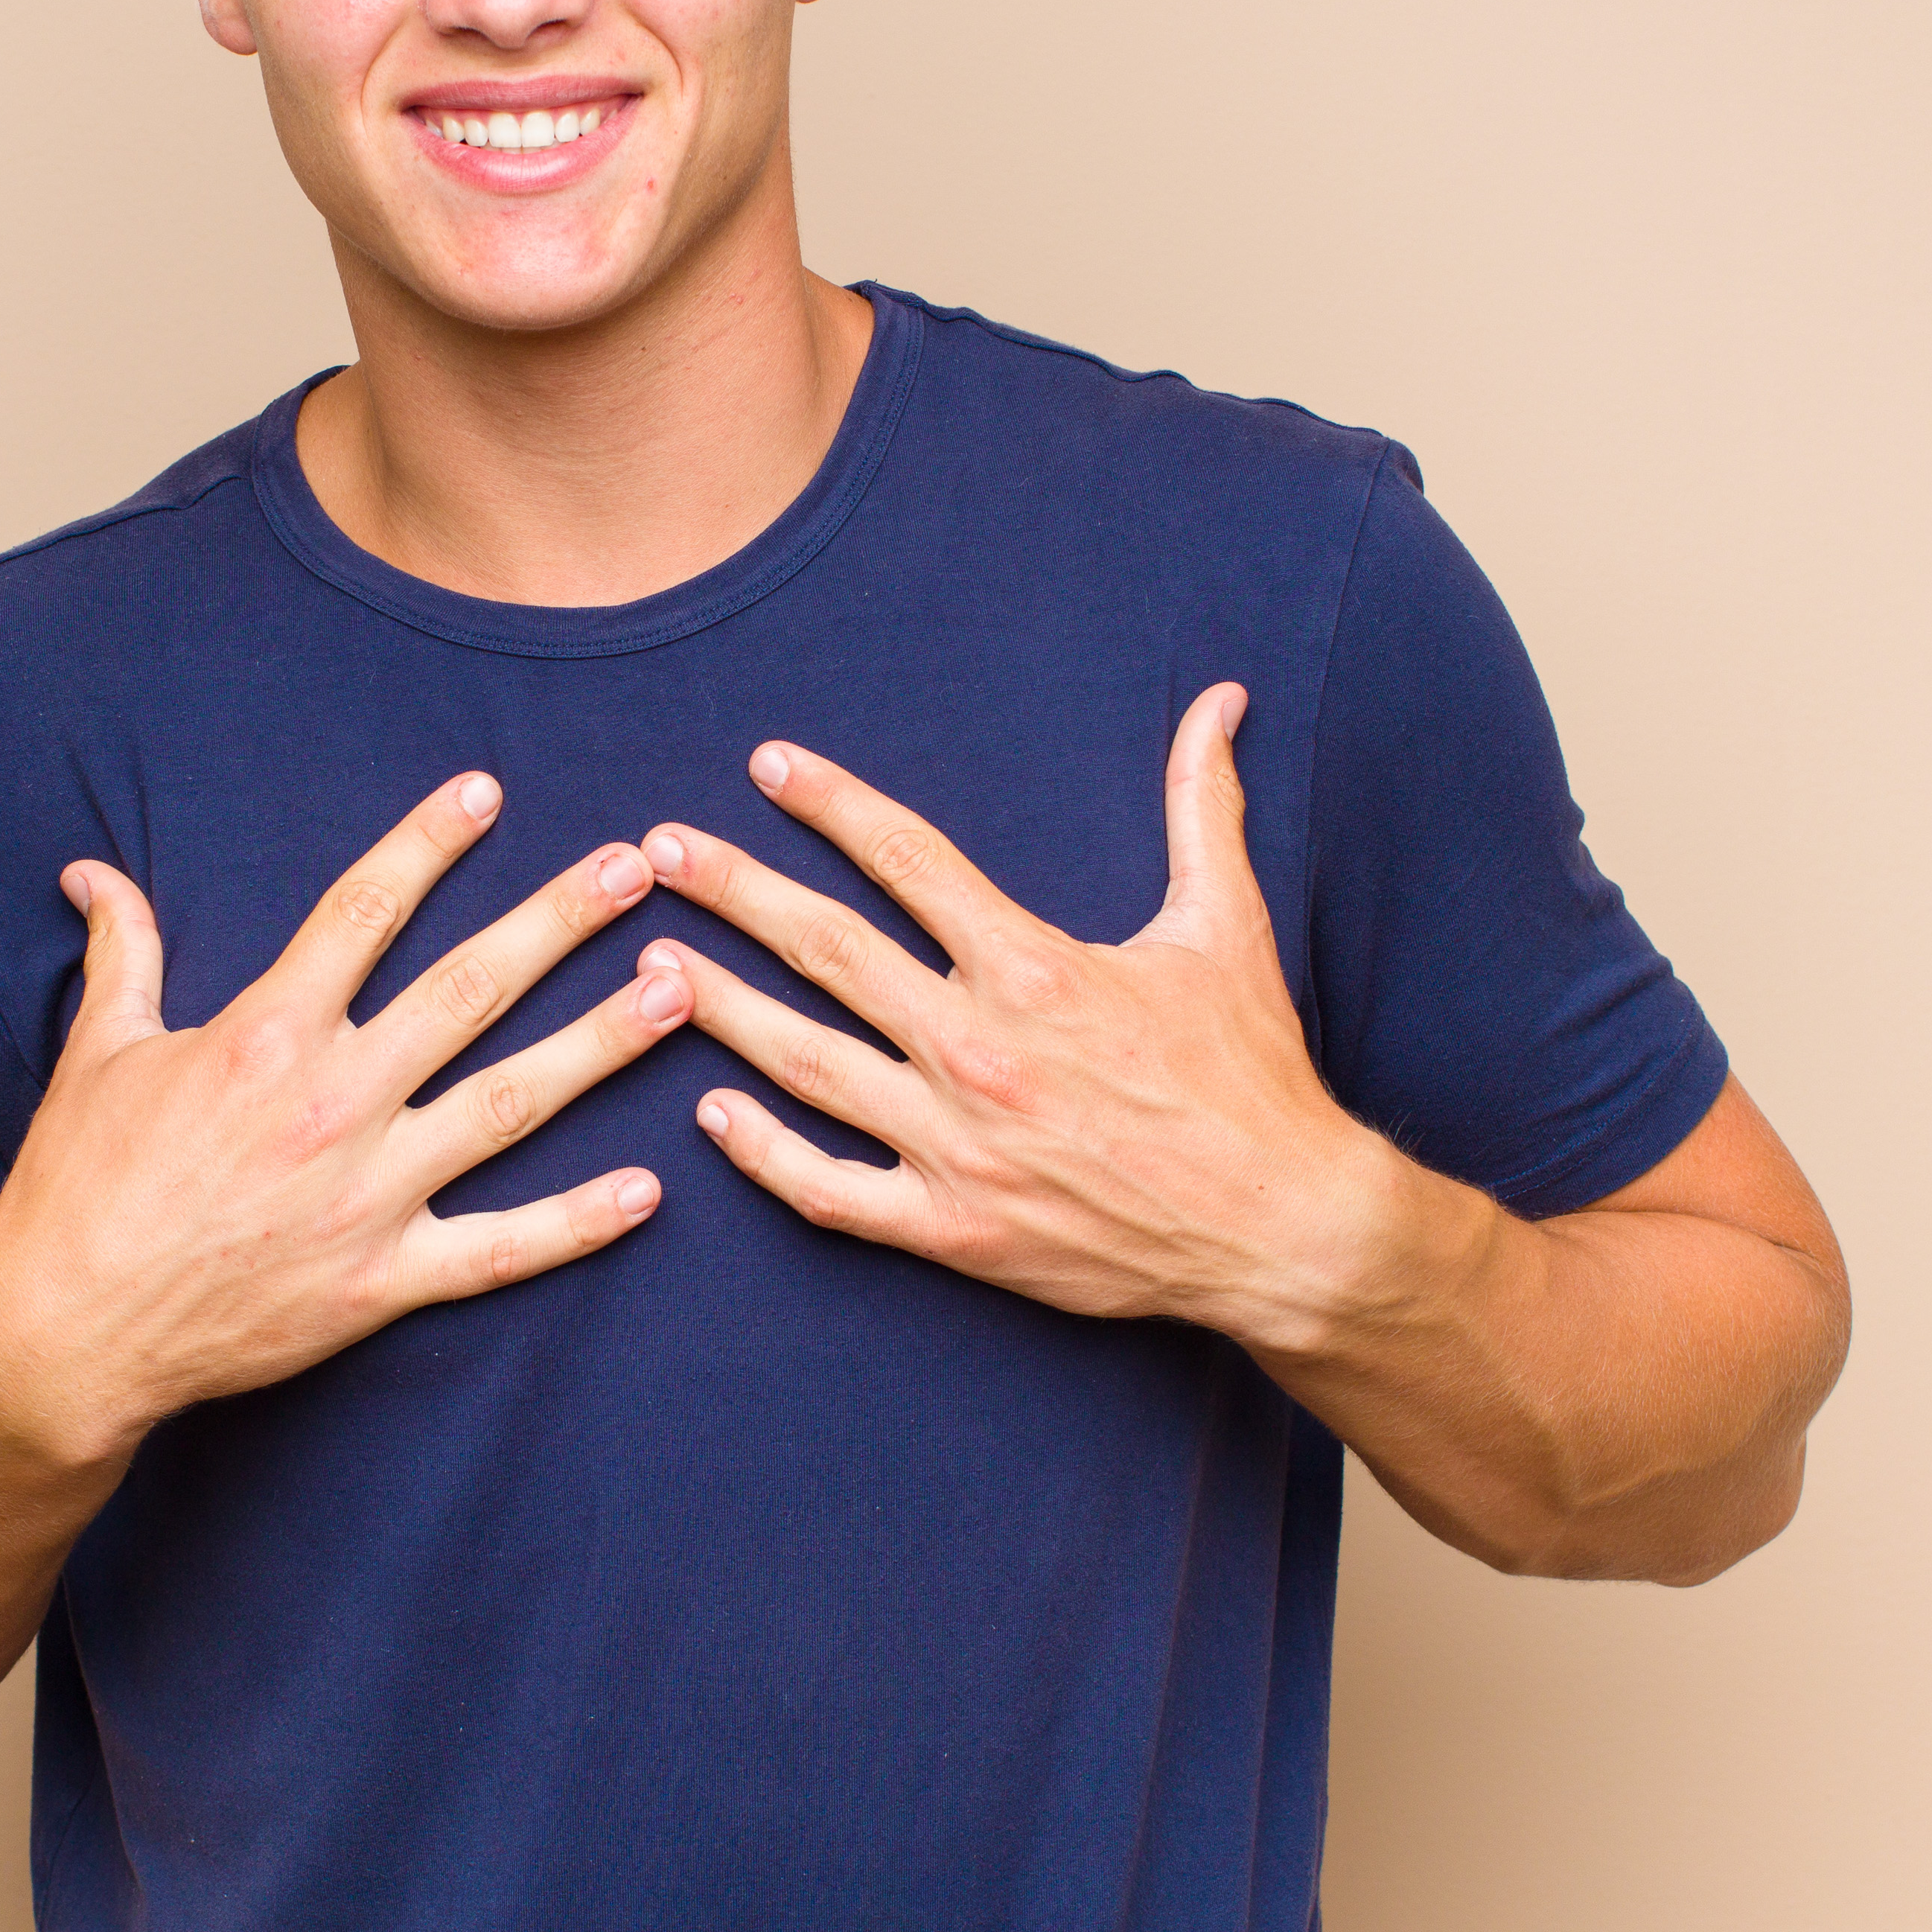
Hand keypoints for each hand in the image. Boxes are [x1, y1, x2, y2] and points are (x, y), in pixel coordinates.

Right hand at [0, 773, 692, 1463]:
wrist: (66, 1334)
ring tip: (678, 990)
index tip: (487, 792)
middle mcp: (332, 1103)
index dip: (426, 844)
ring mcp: (367, 1196)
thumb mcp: (94, 1053)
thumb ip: (120, 953)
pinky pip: (500, 1249)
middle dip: (559, 921)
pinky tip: (649, 1189)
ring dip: (601, 1044)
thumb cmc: (76, 1186)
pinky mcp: (381, 1283)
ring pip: (510, 1105)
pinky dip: (578, 1223)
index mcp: (264, 1034)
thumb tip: (92, 870)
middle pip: (470, 990)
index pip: (363, 912)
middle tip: (635, 868)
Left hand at [637, 685, 1401, 1350]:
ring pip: (806, 1065)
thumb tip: (1221, 701)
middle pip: (827, 950)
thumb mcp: (1227, 927)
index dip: (828, 802)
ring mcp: (958, 1145)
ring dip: (722, 1009)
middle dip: (733, 892)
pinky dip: (764, 1154)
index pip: (905, 858)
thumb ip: (1201, 808)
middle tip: (657, 851)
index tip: (765, 765)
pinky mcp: (954, 1230)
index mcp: (1035, 967)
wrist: (1283, 1228)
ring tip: (648, 965)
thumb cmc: (1253, 1075)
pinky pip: (830, 1191)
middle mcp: (980, 1049)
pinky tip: (712, 1113)